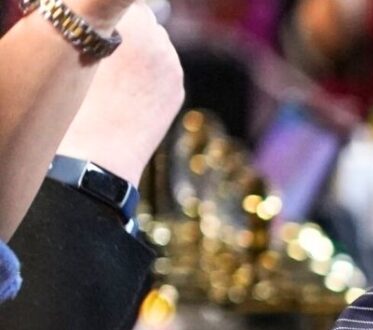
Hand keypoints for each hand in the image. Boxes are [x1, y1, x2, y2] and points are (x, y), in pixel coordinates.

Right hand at [55, 3, 183, 185]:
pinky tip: (132, 91)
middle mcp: (156, 38)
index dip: (108, 16)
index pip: (123, 5)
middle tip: (106, 49)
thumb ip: (96, 28)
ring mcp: (171, 63)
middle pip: (144, 19)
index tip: (98, 28)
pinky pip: (165, 67)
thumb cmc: (73, 100)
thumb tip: (106, 22)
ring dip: (143, 51)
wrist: (97, 151)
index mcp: (125, 22)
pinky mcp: (178, 86)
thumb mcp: (76, 50)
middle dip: (129, 30)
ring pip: (158, 43)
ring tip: (118, 76)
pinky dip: (152, 73)